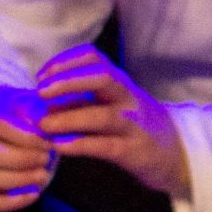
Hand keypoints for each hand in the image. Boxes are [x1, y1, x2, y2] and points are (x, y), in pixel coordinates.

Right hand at [0, 84, 56, 211]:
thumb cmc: (17, 112)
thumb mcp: (28, 100)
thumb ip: (35, 109)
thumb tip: (43, 123)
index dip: (26, 136)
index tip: (48, 141)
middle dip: (20, 158)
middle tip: (46, 159)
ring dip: (16, 180)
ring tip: (43, 175)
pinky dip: (9, 203)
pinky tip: (33, 194)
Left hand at [35, 45, 188, 196]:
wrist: (174, 153)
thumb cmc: (134, 125)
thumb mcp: (114, 104)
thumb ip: (81, 99)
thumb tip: (37, 100)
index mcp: (119, 83)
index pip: (93, 58)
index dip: (64, 63)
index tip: (41, 77)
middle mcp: (127, 98)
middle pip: (101, 78)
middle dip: (67, 82)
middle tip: (40, 93)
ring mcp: (133, 124)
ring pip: (102, 115)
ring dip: (69, 118)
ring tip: (43, 125)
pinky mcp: (133, 151)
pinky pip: (105, 146)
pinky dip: (80, 145)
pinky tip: (60, 146)